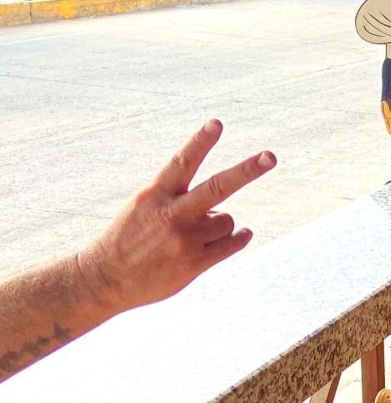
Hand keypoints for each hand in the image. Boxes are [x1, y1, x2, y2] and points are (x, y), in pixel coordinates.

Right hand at [78, 120, 275, 312]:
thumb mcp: (144, 207)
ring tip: (195, 235)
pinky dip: (239, 238)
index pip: (182, 163)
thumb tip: (222, 211)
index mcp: (155, 195)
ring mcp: (185, 240)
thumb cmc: (129, 238)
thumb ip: (178, 200)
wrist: (106, 279)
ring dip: (220, 224)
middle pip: (218, 187)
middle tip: (270, 157)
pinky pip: (232, 243)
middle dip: (246, 171)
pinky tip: (240, 235)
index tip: (216, 123)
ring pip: (226, 220)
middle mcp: (172, 215)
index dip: (200, 142)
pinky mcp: (195, 263)